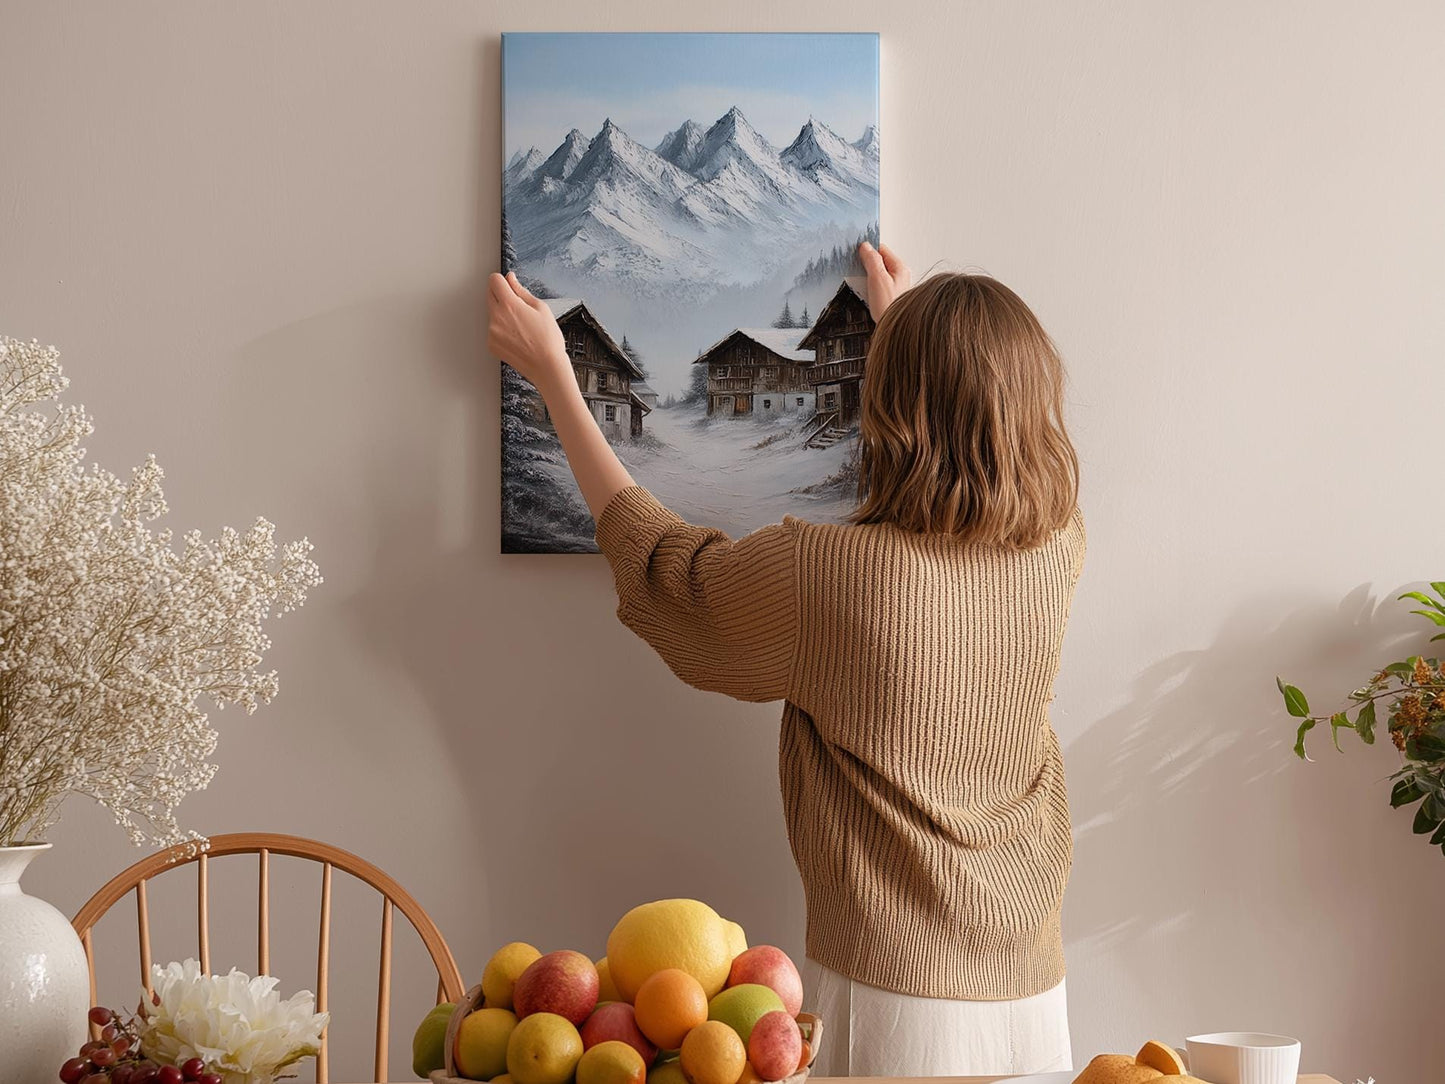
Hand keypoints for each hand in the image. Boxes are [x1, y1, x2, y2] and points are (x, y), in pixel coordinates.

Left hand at [487, 271, 568, 387]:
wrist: (546, 367)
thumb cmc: (548, 340)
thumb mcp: (541, 308)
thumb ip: (521, 291)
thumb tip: (511, 279)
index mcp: (509, 305)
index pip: (494, 280)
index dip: (503, 280)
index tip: (508, 284)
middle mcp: (496, 317)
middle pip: (489, 294)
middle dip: (501, 295)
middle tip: (518, 306)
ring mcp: (492, 332)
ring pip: (491, 313)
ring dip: (501, 313)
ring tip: (521, 325)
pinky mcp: (491, 344)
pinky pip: (493, 329)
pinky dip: (501, 329)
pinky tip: (517, 336)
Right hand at [857, 241, 910, 321]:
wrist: (896, 330)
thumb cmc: (889, 307)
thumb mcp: (878, 279)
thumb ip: (872, 260)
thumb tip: (865, 246)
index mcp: (900, 268)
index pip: (882, 250)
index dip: (868, 251)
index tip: (856, 254)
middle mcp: (900, 276)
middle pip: (879, 261)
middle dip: (866, 265)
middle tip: (857, 271)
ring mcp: (895, 286)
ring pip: (878, 274)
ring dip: (867, 277)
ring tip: (862, 285)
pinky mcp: (890, 296)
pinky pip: (877, 285)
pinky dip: (870, 287)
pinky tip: (866, 294)